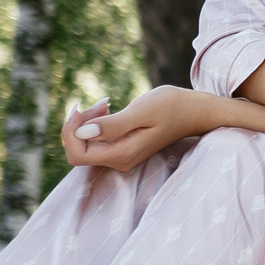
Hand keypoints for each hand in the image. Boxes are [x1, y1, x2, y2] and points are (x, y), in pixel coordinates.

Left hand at [61, 85, 209, 171]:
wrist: (194, 111)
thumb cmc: (172, 106)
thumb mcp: (142, 111)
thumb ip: (113, 125)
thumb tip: (82, 133)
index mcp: (122, 154)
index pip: (77, 154)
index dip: (70, 131)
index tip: (80, 107)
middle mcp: (119, 161)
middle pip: (78, 150)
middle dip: (78, 125)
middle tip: (99, 104)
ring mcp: (121, 156)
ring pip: (85, 145)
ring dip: (87, 122)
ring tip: (106, 104)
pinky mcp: (122, 148)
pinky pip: (96, 140)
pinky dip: (94, 123)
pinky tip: (107, 108)